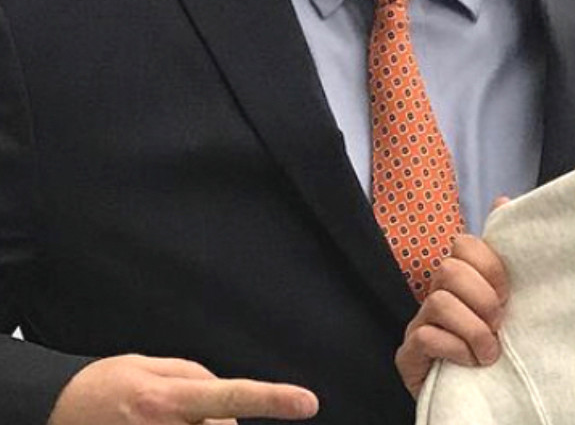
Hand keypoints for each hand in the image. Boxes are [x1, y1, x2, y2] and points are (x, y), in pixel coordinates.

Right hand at [47, 354, 317, 424]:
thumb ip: (198, 379)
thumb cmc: (107, 385)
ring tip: (161, 420)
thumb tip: (231, 402)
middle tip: (181, 412)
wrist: (52, 411)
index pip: (230, 395)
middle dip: (217, 421)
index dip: (272, 400)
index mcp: (166, 399)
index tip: (308, 403)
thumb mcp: (153, 367)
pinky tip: (159, 424)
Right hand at [395, 211, 510, 397]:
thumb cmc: (492, 343)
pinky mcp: (407, 355)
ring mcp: (418, 324)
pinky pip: (426, 337)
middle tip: (498, 324)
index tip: (509, 295)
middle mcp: (434, 294)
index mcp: (460, 278)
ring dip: (473, 330)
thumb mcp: (505, 300)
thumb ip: (504, 256)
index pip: (465, 244)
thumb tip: (504, 200)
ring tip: (489, 352)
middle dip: (482, 298)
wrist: (476, 395)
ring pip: (438, 302)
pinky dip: (455, 349)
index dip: (490, 267)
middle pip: (448, 269)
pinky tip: (469, 363)